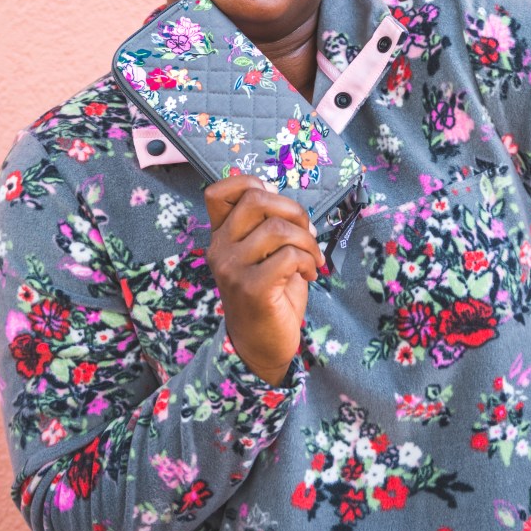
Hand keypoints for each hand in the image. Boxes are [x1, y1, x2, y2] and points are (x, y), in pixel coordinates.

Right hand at [204, 174, 323, 385]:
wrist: (261, 347)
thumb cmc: (270, 296)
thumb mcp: (265, 255)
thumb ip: (270, 226)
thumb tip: (292, 204)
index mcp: (221, 236)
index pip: (219, 191)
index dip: (250, 183)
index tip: (277, 206)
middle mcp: (220, 248)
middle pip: (255, 198)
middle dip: (293, 210)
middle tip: (307, 233)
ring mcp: (233, 268)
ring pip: (277, 228)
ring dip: (307, 240)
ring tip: (312, 259)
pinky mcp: (252, 288)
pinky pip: (289, 255)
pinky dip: (309, 261)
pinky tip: (309, 274)